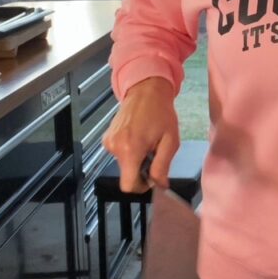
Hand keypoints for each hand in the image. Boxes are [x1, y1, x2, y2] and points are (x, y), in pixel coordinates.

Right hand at [102, 76, 179, 191]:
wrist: (146, 91)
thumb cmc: (160, 113)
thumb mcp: (170, 141)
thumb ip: (163, 166)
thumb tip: (159, 185)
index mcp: (130, 149)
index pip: (128, 185)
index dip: (142, 187)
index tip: (152, 178)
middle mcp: (115, 147)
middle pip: (127, 175)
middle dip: (141, 171)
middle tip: (154, 154)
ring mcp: (109, 142)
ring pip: (124, 165)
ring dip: (137, 160)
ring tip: (148, 142)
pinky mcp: (107, 138)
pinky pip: (119, 154)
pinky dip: (130, 152)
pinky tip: (139, 138)